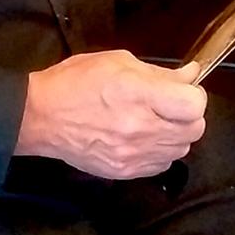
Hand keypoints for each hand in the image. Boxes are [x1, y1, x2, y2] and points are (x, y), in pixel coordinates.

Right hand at [16, 50, 206, 179]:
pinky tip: (142, 138)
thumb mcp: (118, 62)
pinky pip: (161, 164)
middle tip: (168, 105)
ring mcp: (133, 154)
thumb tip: (192, 74)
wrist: (40, 117)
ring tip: (153, 121)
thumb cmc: (76, 81)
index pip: (194, 105)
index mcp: (138, 93)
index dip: (193, 95)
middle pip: (194, 130)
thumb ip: (159, 72)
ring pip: (181, 149)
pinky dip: (159, 152)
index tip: (182, 90)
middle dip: (187, 115)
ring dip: (175, 134)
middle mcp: (140, 128)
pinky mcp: (125, 172)